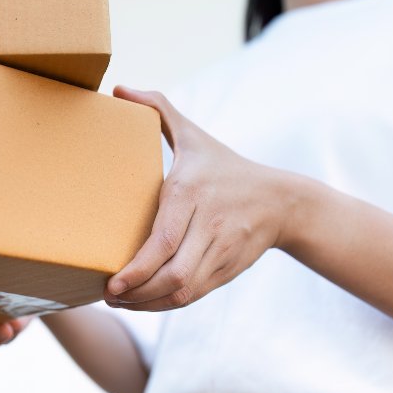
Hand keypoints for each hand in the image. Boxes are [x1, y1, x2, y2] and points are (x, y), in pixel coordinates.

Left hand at [105, 86, 287, 310]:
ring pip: (182, 291)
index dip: (137, 268)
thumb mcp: (195, 135)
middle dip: (137, 292)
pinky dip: (166, 304)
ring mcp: (220, 252)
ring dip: (148, 304)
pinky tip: (144, 302)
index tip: (111, 281)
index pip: (163, 240)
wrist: (283, 201)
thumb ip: (158, 109)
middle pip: (172, 273)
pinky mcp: (227, 270)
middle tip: (108, 294)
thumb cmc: (225, 166)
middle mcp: (207, 226)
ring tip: (121, 301)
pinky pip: (193, 296)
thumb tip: (119, 88)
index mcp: (192, 193)